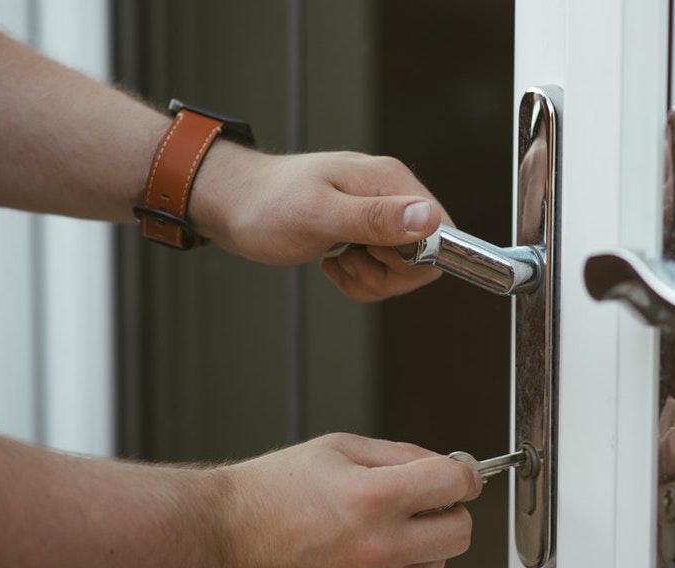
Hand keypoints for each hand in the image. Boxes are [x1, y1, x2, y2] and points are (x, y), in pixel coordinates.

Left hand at [194, 145, 450, 300]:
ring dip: (370, 279)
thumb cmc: (266, 206)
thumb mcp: (319, 216)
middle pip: (425, 255)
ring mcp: (378, 213)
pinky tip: (333, 263)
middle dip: (388, 275)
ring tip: (336, 260)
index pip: (442, 232)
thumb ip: (375, 218)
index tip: (373, 256)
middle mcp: (391, 194)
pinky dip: (359, 279)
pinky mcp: (364, 231)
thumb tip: (429, 219)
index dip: (414, 259)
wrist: (231, 203)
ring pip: (403, 269)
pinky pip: (382, 270)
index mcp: (390, 181)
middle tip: (348, 260)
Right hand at [201, 433, 481, 567]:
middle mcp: (377, 549)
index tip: (457, 474)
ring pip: (436, 564)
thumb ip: (402, 455)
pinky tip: (359, 551)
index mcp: (373, 498)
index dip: (461, 473)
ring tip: (377, 526)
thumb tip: (448, 467)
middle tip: (423, 500)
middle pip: (461, 533)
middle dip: (448, 511)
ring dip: (421, 543)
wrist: (223, 538)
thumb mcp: (340, 448)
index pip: (455, 484)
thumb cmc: (272, 490)